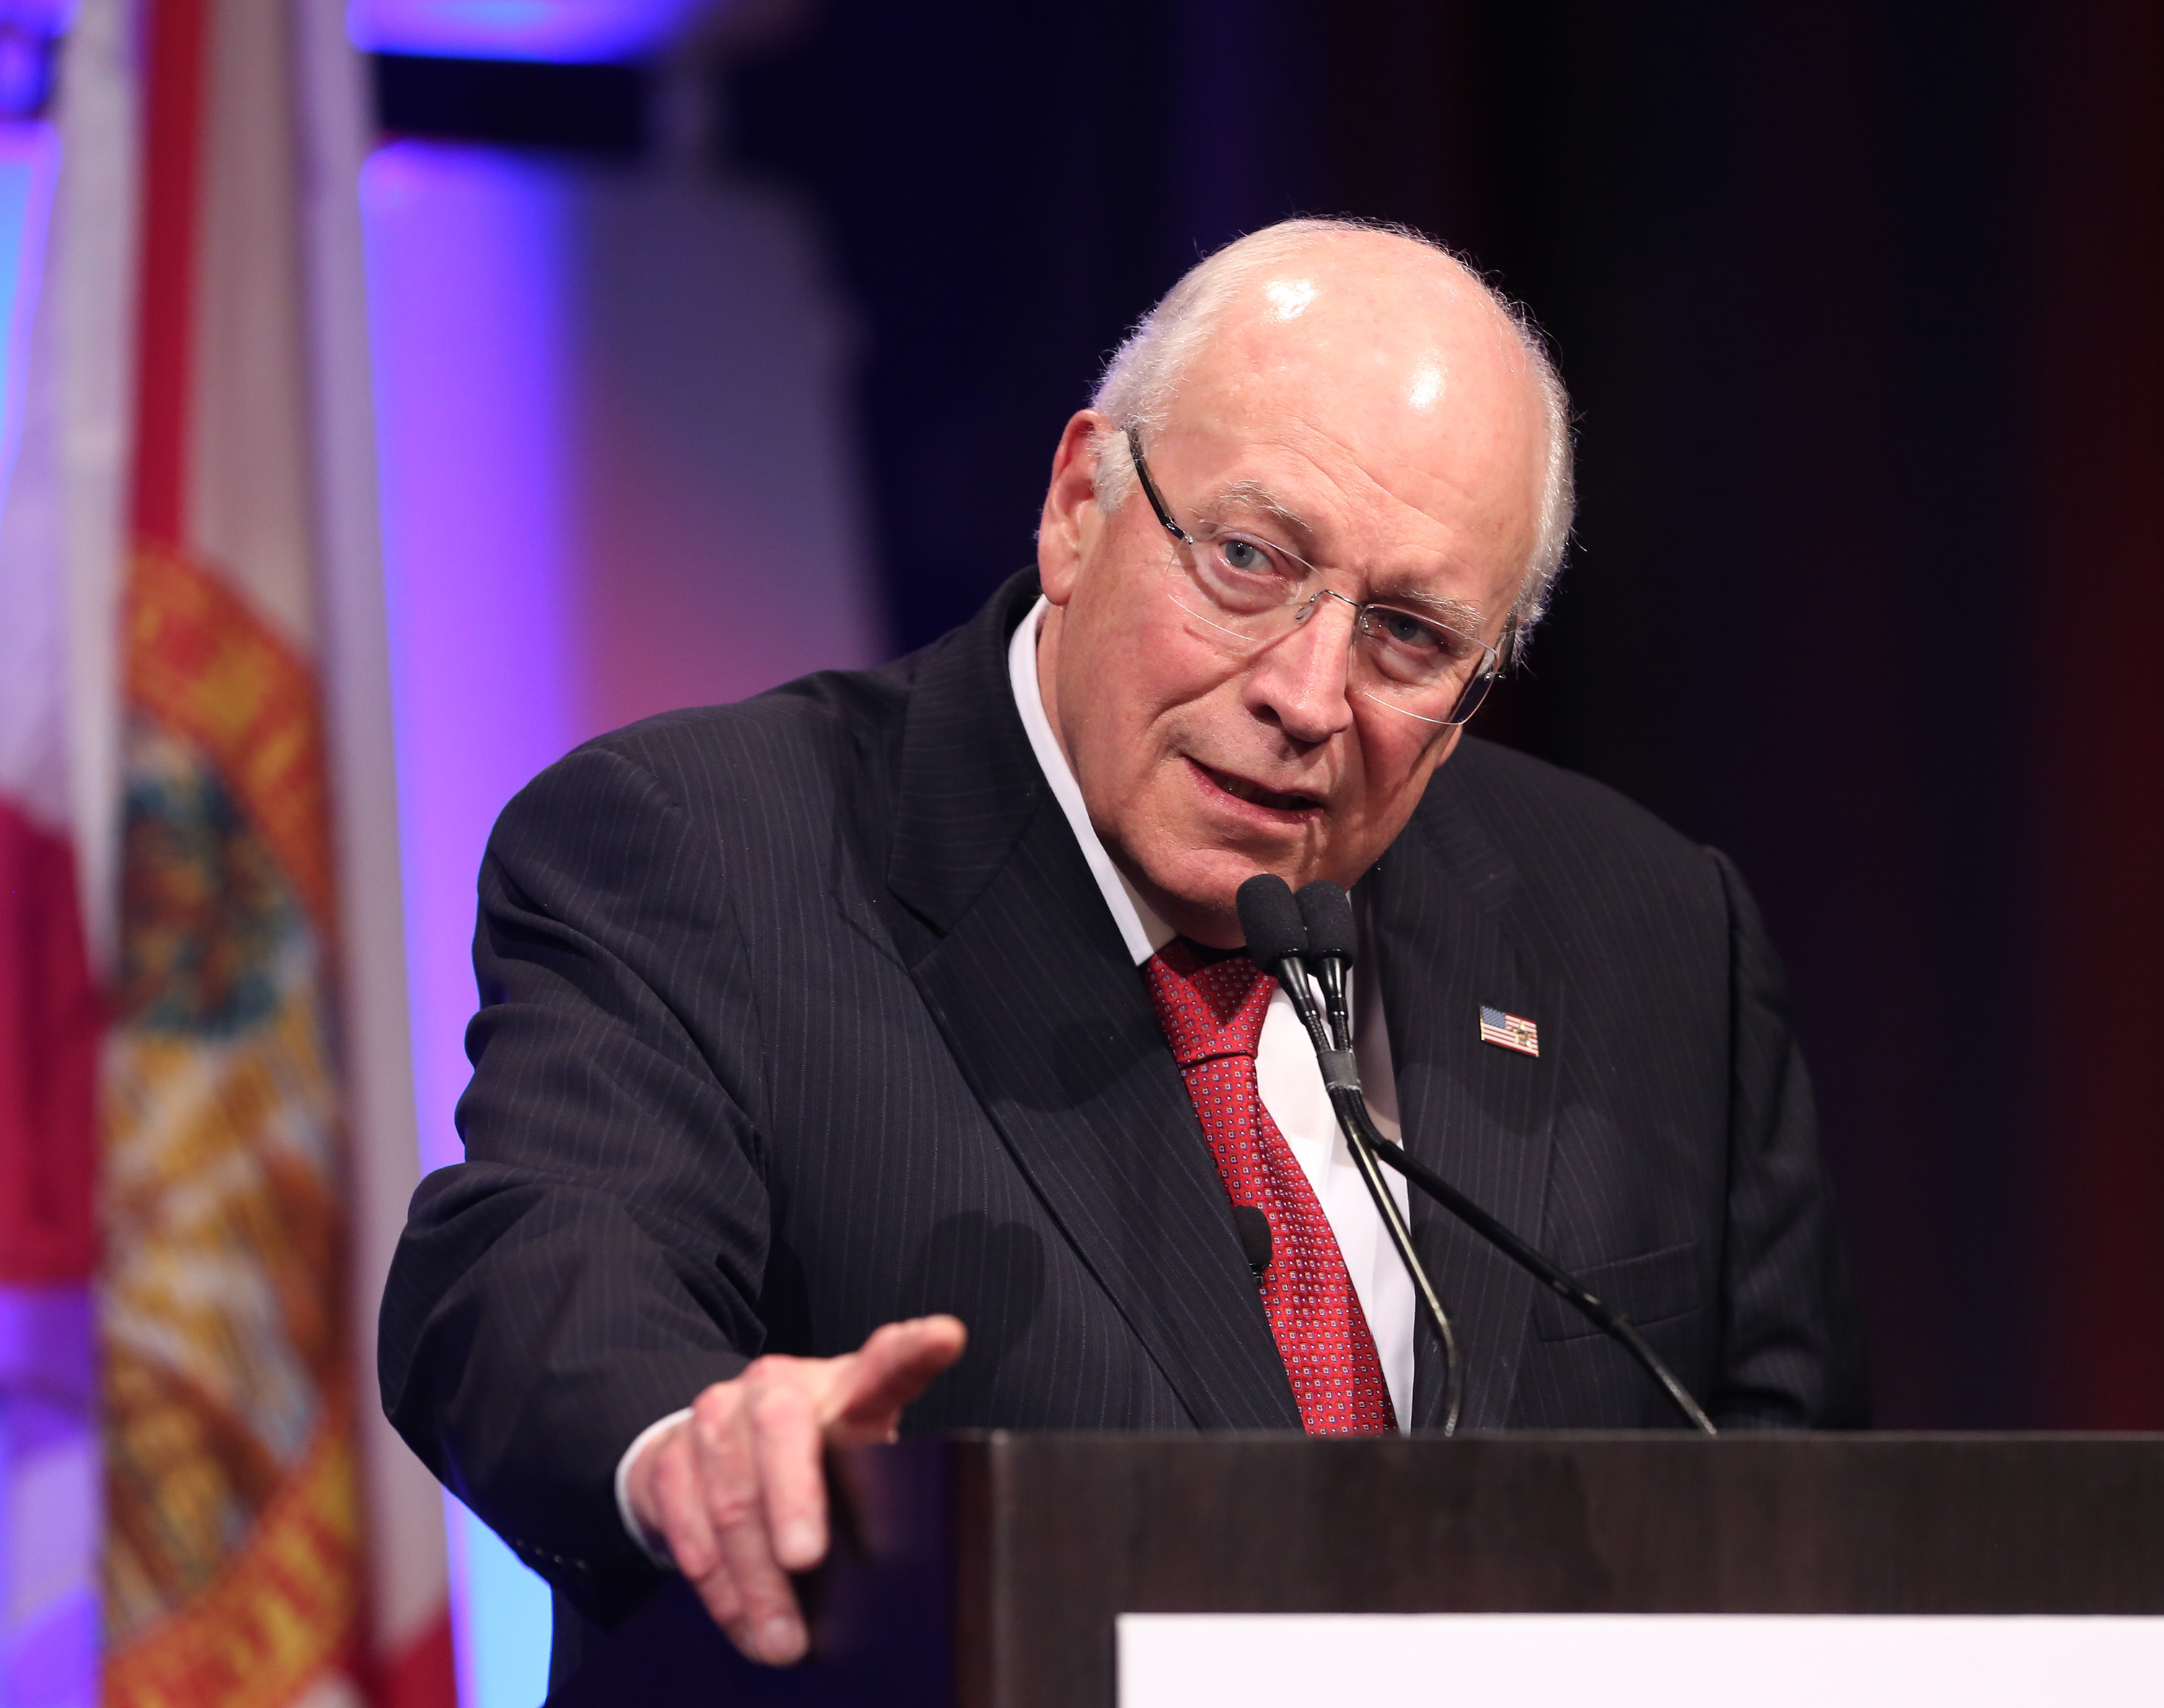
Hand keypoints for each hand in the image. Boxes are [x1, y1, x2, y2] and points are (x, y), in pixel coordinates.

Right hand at [623, 1315, 966, 1665]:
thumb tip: (926, 1530)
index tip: (944, 1341)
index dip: (912, 1351)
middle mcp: (773, 1386)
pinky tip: (742, 1623)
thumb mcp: (859, 1454)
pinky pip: (686, 1524)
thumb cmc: (810, 1457)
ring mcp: (715, 1416)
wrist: (715, 1447)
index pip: (883, 1362)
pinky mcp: (669, 1457)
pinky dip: (718, 1585)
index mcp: (841, 1385)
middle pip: (782, 1428)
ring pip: (730, 1493)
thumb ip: (888, 1474)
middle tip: (808, 1561)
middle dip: (793, 1499)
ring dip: (756, 1576)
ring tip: (783, 1639)